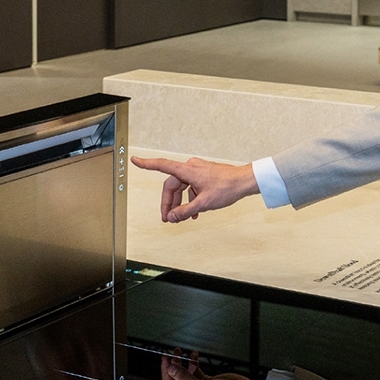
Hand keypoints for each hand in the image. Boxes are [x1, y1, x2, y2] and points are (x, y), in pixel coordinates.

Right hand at [131, 156, 259, 222]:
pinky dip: (189, 199)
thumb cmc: (227, 188)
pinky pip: (190, 187)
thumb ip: (185, 211)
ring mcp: (197, 171)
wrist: (244, 181)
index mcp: (187, 170)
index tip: (135, 160)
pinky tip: (194, 213)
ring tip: (182, 218)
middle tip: (168, 219)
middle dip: (169, 203)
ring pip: (181, 187)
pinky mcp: (203, 175)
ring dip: (180, 203)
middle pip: (172, 185)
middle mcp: (190, 168)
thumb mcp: (204, 203)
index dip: (147, 164)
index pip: (162, 165)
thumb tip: (172, 217)